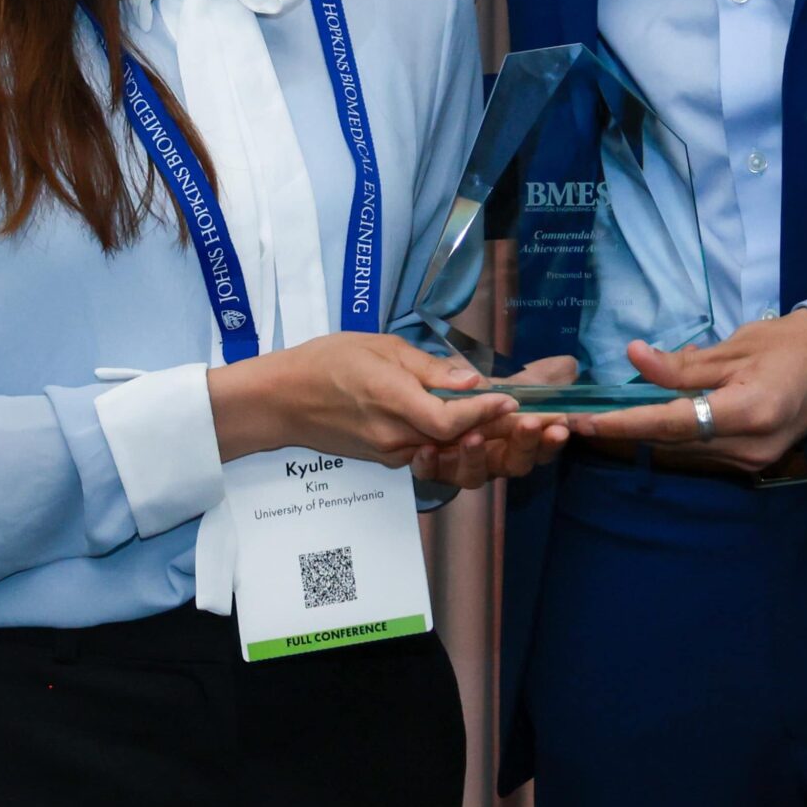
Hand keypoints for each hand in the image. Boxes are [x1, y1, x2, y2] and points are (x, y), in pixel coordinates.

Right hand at [207, 333, 515, 468]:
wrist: (284, 399)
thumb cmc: (328, 361)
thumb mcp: (381, 347)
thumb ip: (428, 368)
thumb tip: (471, 381)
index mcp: (393, 402)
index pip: (450, 419)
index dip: (484, 413)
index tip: (512, 400)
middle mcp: (395, 437)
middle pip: (454, 440)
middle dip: (491, 428)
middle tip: (522, 412)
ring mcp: (390, 453)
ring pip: (443, 449)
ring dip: (475, 437)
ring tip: (503, 418)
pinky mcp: (384, 459)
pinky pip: (425, 451)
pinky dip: (449, 440)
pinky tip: (467, 423)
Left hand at [411, 357, 576, 490]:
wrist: (392, 381)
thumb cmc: (452, 377)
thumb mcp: (491, 369)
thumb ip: (525, 374)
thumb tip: (568, 366)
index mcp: (506, 432)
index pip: (537, 443)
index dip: (550, 438)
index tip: (561, 424)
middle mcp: (484, 452)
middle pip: (512, 463)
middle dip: (524, 446)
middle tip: (529, 423)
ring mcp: (454, 460)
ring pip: (472, 475)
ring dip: (476, 457)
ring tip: (472, 436)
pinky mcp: (422, 462)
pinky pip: (429, 473)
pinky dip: (430, 465)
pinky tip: (426, 450)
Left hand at [567, 312, 806, 475]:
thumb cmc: (787, 345)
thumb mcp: (734, 347)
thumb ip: (683, 363)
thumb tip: (634, 357)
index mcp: (748, 413)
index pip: (672, 423)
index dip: (624, 423)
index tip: (585, 421)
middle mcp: (748, 448)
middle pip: (672, 442)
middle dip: (625, 430)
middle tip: (580, 417)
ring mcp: (751, 462)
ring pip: (682, 451)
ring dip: (647, 433)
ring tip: (606, 414)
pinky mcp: (751, 463)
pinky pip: (700, 450)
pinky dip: (675, 433)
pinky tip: (657, 412)